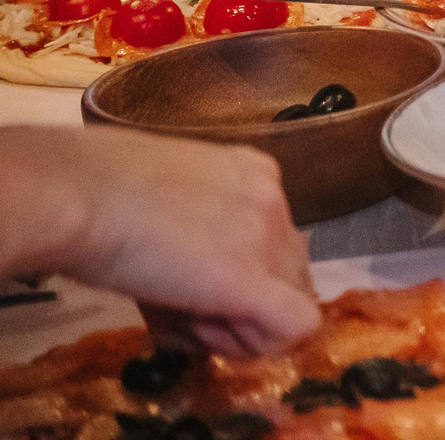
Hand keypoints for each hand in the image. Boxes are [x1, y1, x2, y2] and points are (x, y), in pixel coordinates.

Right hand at [0, 125, 317, 357]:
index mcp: (255, 173)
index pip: (276, 239)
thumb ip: (197, 223)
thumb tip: (190, 269)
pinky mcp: (252, 280)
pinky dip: (256, 343)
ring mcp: (268, 237)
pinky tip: (206, 334)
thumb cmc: (94, 189)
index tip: (193, 284)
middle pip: (289, 272)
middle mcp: (274, 200)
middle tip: (190, 313)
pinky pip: (294, 325)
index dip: (243, 274)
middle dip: (248, 304)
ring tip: (187, 320)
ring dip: (244, 326)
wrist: (76, 194)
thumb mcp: (165, 194)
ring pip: (295, 300)